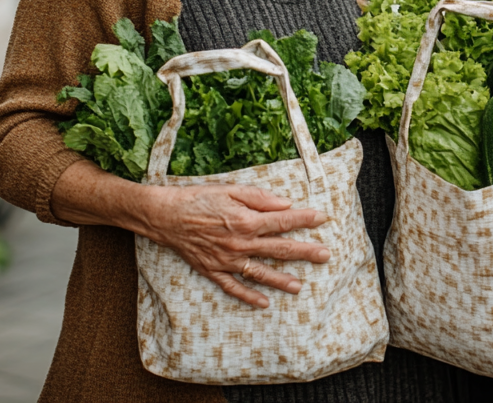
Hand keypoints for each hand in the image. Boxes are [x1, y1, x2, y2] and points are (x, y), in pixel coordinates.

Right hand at [142, 183, 330, 307]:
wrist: (166, 216)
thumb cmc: (199, 199)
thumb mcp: (230, 189)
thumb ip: (259, 198)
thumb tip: (285, 204)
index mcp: (246, 221)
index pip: (283, 221)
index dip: (305, 220)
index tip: (323, 218)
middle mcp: (240, 243)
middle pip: (279, 249)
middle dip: (305, 252)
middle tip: (326, 256)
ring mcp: (227, 260)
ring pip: (260, 273)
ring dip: (281, 280)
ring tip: (300, 287)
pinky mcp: (214, 271)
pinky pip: (234, 287)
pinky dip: (249, 296)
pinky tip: (264, 303)